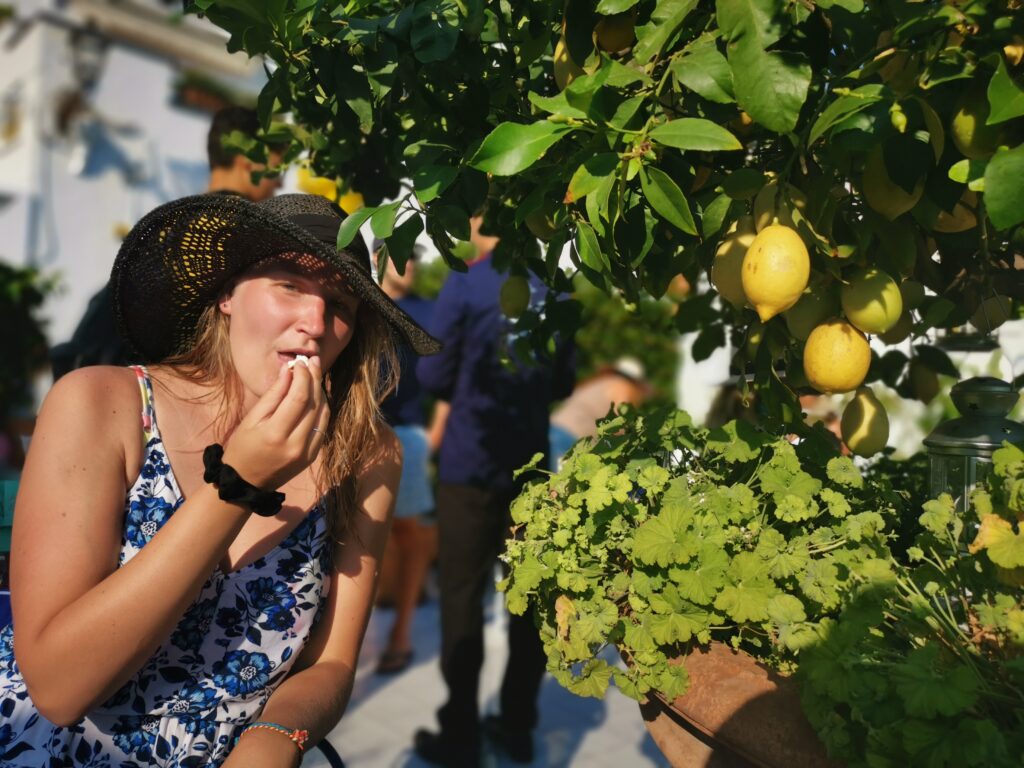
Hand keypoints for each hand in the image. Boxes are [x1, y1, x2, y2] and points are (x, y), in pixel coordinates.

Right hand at [221, 356, 329, 489]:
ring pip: (323, 414)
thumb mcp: (251, 419)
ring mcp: (307, 452)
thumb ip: (273, 395)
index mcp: (276, 434)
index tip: (301, 362)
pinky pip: (323, 426)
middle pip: (314, 404)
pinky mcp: (312, 456)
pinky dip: (322, 408)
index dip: (303, 376)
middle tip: (312, 361)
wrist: (246, 482)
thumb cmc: (243, 448)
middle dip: (315, 379)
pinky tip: (316, 395)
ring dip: (321, 392)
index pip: (299, 398)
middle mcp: (296, 444)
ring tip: (315, 374)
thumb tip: (289, 370)